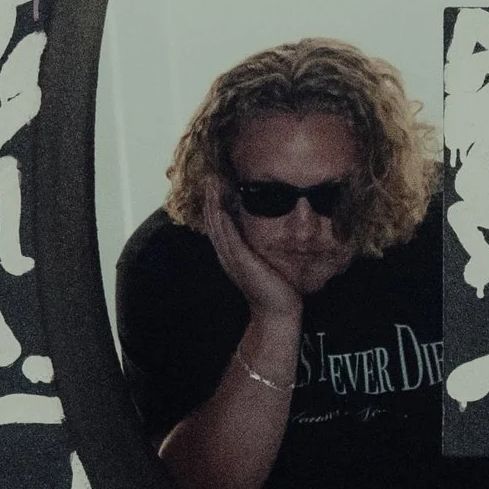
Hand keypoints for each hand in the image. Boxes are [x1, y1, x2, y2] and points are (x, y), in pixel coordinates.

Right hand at [203, 184, 302, 321]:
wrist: (277, 313)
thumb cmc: (275, 288)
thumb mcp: (264, 263)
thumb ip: (260, 248)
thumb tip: (269, 229)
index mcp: (232, 255)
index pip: (219, 225)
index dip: (215, 205)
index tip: (216, 184)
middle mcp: (227, 256)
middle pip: (214, 222)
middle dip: (211, 199)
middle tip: (210, 176)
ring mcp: (232, 259)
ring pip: (217, 225)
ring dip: (213, 203)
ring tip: (213, 183)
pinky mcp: (240, 261)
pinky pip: (228, 235)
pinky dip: (222, 219)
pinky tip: (221, 205)